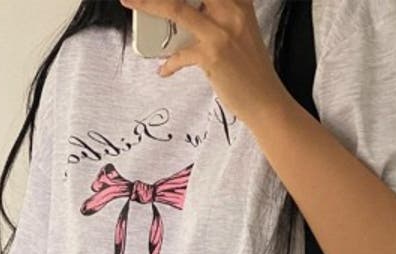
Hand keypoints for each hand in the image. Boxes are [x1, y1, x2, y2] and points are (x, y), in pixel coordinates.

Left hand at [120, 0, 289, 125]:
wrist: (266, 102)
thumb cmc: (249, 70)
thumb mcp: (237, 32)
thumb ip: (215, 16)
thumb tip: (184, 12)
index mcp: (238, 1)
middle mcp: (231, 10)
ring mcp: (222, 32)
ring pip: (176, 8)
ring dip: (148, 5)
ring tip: (130, 2)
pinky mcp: (213, 55)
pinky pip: (180, 53)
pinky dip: (168, 62)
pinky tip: (164, 70)